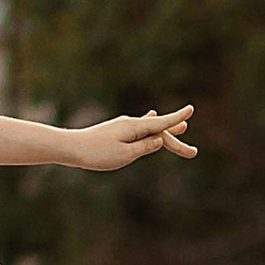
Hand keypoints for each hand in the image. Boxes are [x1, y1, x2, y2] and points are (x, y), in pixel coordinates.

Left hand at [64, 105, 196, 171]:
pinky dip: (151, 126)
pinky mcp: (117, 131)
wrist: (71, 148)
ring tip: (182, 127)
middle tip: (194, 153)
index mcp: (134, 127)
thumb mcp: (124, 155)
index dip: (177, 118)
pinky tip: (151, 116)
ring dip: (166, 131)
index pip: (161, 123)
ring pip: (150, 129)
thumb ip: (144, 147)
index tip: (191, 110)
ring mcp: (123, 126)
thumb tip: (160, 139)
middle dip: (176, 140)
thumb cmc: (97, 153)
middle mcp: (130, 123)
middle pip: (158, 130)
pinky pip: (140, 128)